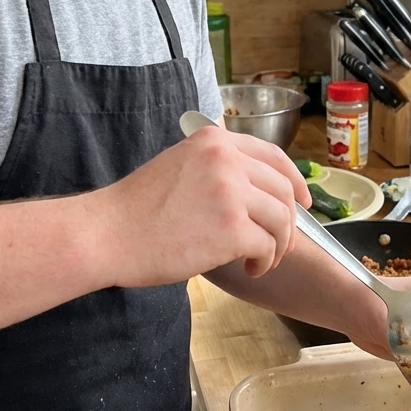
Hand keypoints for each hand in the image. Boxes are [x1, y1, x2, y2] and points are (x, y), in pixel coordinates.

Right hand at [90, 126, 311, 285]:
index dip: (295, 182)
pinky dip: (265, 261)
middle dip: (289, 221)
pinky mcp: (231, 229)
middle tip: (280, 243)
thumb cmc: (135, 209)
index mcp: (214, 142)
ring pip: (281, 220)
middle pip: (283, 190)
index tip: (303, 203)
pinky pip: (267, 246)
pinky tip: (250, 269)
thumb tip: (252, 189)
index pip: (274, 156)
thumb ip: (214, 168)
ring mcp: (231, 193)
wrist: (107, 234)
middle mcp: (227, 160)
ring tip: (261, 260)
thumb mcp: (178, 165)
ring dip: (278, 245)